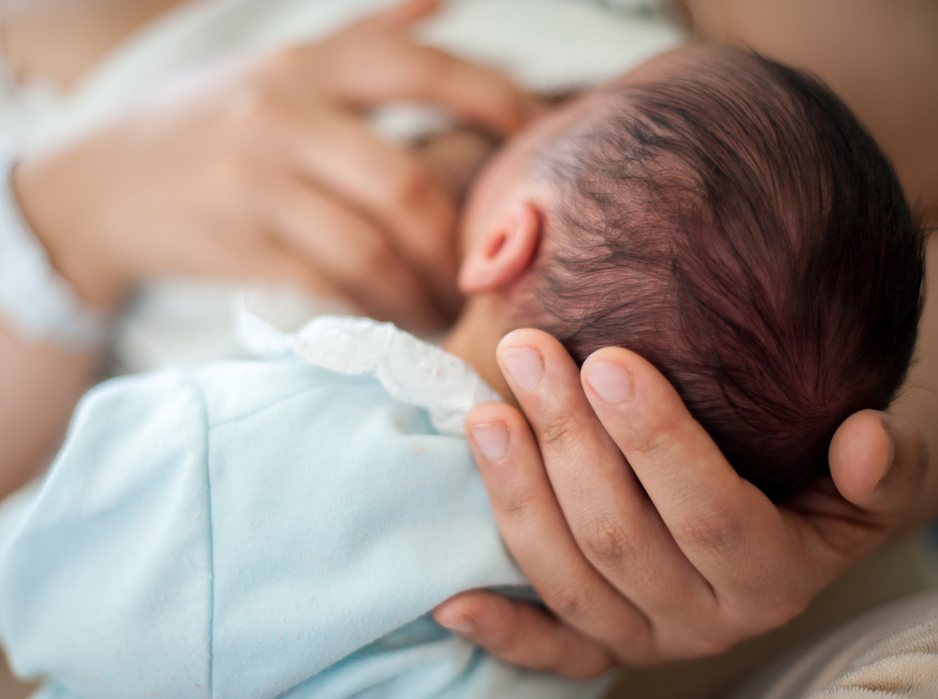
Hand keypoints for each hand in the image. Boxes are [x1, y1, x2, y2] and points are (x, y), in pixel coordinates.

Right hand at [13, 0, 537, 331]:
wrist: (97, 184)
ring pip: (369, 249)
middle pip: (406, 184)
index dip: (498, 105)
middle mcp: (283, 113)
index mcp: (309, 63)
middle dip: (457, 242)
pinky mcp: (234, 246)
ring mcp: (254, 182)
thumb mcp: (279, 62)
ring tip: (445, 308)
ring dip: (421, 290)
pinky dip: (374, 310)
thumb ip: (367, 34)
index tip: (539, 147)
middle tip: (482, 273)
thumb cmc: (207, 122)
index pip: (424, 71)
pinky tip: (393, 318)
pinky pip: (328, 290)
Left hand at [434, 330, 928, 676]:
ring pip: (569, 579)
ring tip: (487, 413)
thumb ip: (877, 470)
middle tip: (531, 354)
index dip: (656, 440)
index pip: (709, 509)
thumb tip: (865, 439)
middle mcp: (703, 618)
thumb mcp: (860, 484)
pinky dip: (499, 629)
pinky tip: (452, 596)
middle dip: (568, 441)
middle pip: (620, 535)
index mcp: (770, 574)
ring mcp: (643, 638)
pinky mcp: (597, 649)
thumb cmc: (810, 491)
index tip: (606, 361)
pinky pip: (545, 652)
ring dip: (519, 497)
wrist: (774, 537)